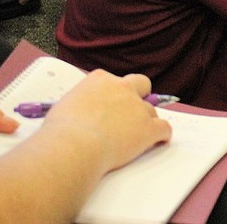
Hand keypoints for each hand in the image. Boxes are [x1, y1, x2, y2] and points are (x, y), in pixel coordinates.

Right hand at [41, 70, 171, 171]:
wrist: (73, 146)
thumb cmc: (61, 130)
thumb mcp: (66, 105)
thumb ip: (81, 102)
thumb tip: (80, 112)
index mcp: (100, 80)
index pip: (113, 81)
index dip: (113, 93)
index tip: (109, 104)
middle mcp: (122, 88)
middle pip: (141, 84)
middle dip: (140, 95)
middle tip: (132, 111)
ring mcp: (138, 107)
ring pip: (151, 110)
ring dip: (145, 121)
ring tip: (134, 137)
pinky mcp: (149, 127)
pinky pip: (164, 128)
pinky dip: (163, 135)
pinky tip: (159, 140)